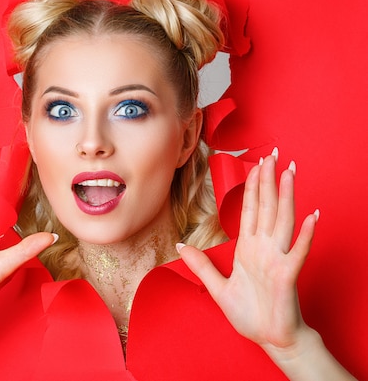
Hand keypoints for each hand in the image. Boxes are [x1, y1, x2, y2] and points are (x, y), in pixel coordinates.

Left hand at [177, 148, 316, 350]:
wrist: (270, 338)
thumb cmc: (249, 314)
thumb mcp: (218, 287)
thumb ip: (201, 266)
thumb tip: (180, 246)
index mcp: (249, 249)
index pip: (251, 210)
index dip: (252, 187)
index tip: (254, 165)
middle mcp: (264, 249)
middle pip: (267, 208)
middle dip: (267, 181)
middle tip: (271, 155)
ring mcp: (277, 260)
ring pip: (282, 221)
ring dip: (286, 197)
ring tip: (289, 172)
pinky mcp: (288, 275)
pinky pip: (298, 251)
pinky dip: (305, 234)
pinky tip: (312, 215)